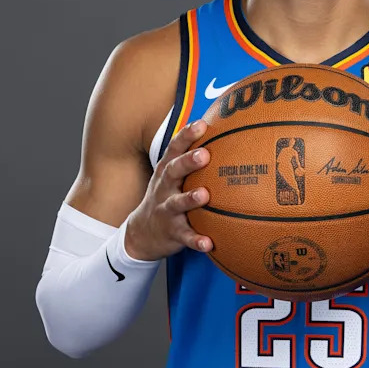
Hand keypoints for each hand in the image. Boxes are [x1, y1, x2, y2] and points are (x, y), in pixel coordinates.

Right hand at [124, 120, 212, 260]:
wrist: (141, 232)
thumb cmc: (167, 194)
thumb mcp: (172, 173)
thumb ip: (192, 155)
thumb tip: (227, 131)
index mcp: (167, 170)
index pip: (175, 148)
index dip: (186, 135)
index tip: (201, 124)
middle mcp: (164, 187)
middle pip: (174, 171)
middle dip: (188, 162)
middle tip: (204, 155)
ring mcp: (166, 210)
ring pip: (177, 203)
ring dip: (190, 199)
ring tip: (204, 195)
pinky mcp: (172, 232)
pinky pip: (185, 236)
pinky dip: (196, 240)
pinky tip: (209, 243)